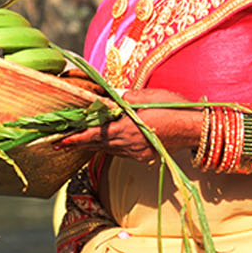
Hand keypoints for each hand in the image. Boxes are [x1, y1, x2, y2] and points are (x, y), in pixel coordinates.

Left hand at [54, 86, 199, 163]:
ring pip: (108, 149)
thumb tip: (108, 97)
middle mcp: (128, 144)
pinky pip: (120, 152)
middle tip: (58, 144)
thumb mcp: (146, 96)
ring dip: (92, 146)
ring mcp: (136, 152)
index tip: (60, 140)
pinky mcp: (143, 156)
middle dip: (77, 143)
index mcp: (126, 128)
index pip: (95, 134)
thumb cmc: (172, 107)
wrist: (193, 128)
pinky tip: (104, 143)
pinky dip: (109, 147)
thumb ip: (124, 98)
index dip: (76, 138)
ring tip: (75, 143)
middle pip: (97, 144)